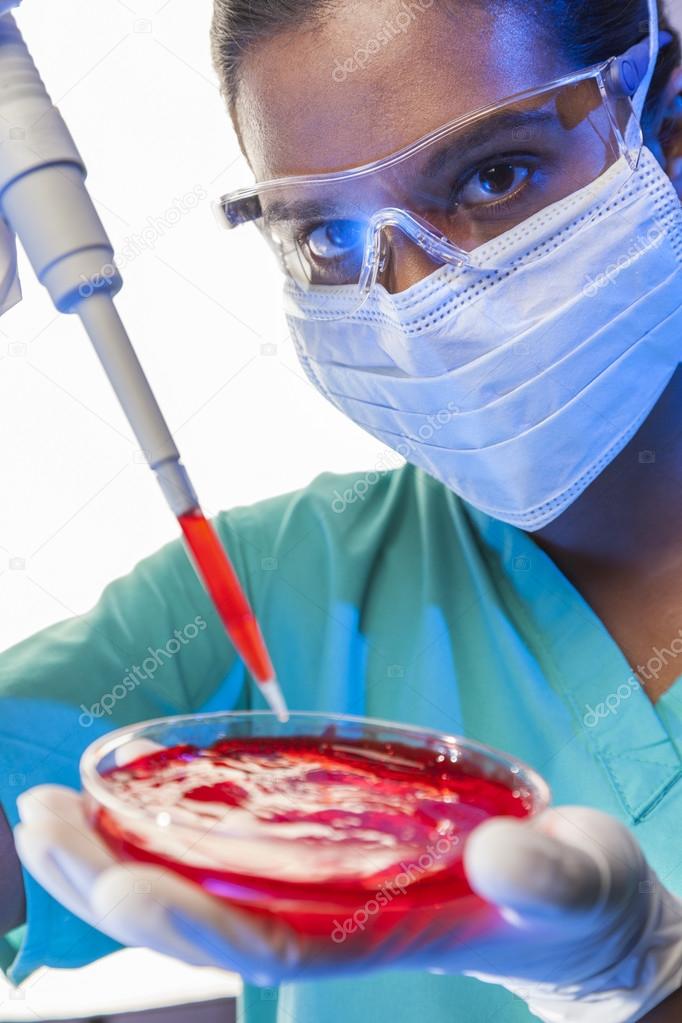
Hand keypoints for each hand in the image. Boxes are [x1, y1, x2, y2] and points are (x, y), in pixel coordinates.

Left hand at [14, 761, 681, 1021]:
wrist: (574, 907)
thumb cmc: (574, 900)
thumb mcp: (577, 881)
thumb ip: (546, 873)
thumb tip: (504, 855)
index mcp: (377, 936)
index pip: (264, 940)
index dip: (189, 917)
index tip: (115, 879)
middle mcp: (330, 919)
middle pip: (204, 919)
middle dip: (113, 879)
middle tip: (40, 823)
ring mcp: (320, 891)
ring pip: (198, 891)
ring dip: (115, 855)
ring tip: (47, 814)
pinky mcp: (324, 860)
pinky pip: (229, 857)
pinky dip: (166, 834)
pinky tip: (124, 806)